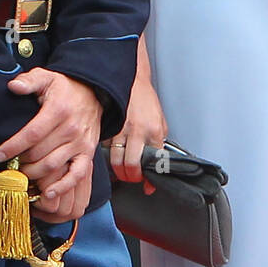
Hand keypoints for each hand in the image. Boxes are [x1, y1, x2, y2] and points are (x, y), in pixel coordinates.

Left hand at [0, 70, 102, 222]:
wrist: (93, 93)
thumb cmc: (64, 88)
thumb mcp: (46, 77)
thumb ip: (29, 81)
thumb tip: (13, 86)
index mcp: (58, 110)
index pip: (32, 133)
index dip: (13, 146)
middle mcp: (71, 129)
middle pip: (40, 153)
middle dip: (21, 162)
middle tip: (9, 165)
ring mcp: (81, 143)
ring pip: (53, 166)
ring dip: (34, 174)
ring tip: (21, 174)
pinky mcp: (88, 154)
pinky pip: (76, 175)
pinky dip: (62, 187)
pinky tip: (47, 193)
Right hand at [109, 73, 167, 188]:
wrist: (132, 81)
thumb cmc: (146, 103)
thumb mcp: (160, 123)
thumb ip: (159, 145)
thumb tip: (155, 168)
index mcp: (155, 131)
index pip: (154, 163)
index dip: (149, 179)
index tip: (147, 184)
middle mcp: (138, 131)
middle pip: (131, 166)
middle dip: (132, 177)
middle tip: (132, 177)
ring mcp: (121, 130)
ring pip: (116, 161)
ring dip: (119, 171)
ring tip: (123, 170)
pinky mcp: (109, 128)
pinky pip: (107, 149)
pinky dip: (109, 156)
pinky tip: (114, 154)